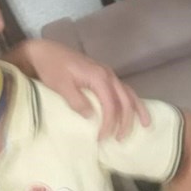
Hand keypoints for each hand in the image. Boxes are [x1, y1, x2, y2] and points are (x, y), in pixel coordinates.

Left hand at [9, 39, 149, 138]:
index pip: (111, 105)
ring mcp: (107, 73)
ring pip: (128, 92)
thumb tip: (91, 117)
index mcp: (98, 77)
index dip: (109, 123)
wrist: (44, 51)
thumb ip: (77, 101)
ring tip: (145, 125)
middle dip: (126, 121)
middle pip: (125, 100)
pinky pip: (122, 89)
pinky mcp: (102, 75)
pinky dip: (130, 100)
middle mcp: (108, 74)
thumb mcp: (61, 85)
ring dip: (136, 110)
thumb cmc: (51, 68)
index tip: (101, 138)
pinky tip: (133, 110)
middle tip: (119, 139)